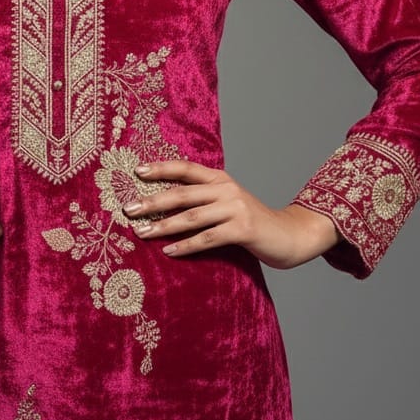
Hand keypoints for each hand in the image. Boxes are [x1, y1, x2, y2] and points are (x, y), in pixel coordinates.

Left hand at [124, 160, 339, 269]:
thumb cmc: (252, 221)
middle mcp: (226, 189)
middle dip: (152, 201)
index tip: (136, 171)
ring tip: (141, 233)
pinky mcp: (242, 229)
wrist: (291, 235)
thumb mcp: (228, 202)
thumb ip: (204, 199)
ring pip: (191, 217)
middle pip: (182, 193)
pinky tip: (169, 252)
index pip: (185, 168)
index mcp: (220, 178)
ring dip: (163, 226)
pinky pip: (207, 238)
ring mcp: (235, 208)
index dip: (161, 168)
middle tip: (128, 209)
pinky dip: (186, 246)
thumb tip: (165, 203)